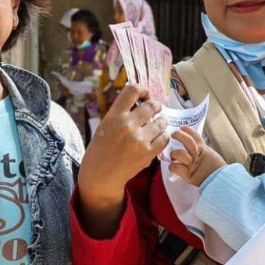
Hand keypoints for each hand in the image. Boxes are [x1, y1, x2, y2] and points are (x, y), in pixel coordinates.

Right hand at [77, 84, 169, 207]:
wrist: (101, 176)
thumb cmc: (101, 149)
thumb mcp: (105, 125)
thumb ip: (121, 112)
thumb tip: (141, 99)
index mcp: (114, 116)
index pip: (132, 90)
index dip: (142, 89)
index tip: (144, 94)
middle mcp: (127, 125)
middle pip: (151, 105)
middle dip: (155, 106)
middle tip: (154, 109)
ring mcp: (139, 140)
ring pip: (161, 122)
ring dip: (161, 121)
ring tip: (157, 123)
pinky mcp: (148, 153)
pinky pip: (164, 138)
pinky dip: (163, 136)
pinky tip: (158, 137)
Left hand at [168, 125, 224, 185]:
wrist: (222, 181)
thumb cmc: (216, 170)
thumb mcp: (210, 156)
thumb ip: (202, 150)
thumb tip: (192, 145)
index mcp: (204, 149)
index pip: (195, 136)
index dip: (188, 130)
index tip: (182, 127)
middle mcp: (198, 155)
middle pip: (188, 141)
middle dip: (179, 136)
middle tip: (173, 135)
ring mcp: (193, 165)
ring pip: (181, 154)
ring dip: (174, 153)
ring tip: (172, 155)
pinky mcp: (189, 175)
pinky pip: (177, 168)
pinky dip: (173, 167)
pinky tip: (172, 167)